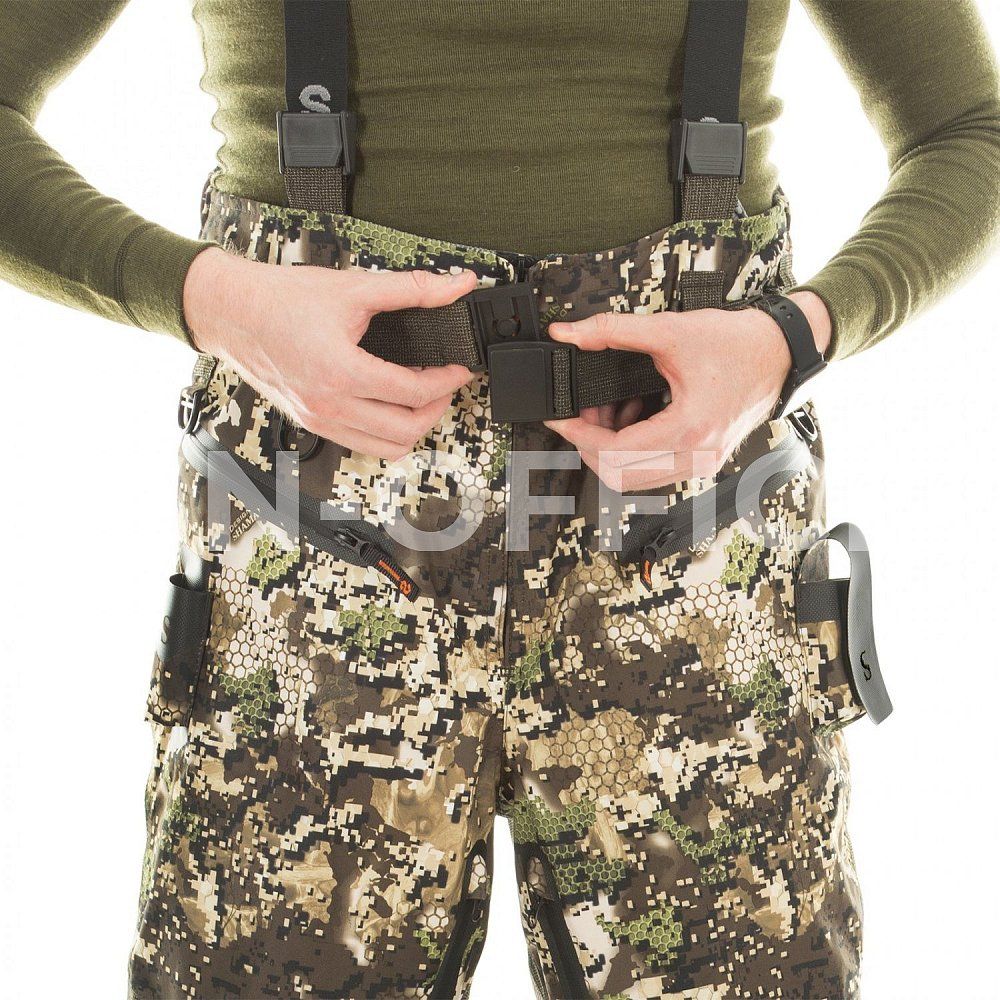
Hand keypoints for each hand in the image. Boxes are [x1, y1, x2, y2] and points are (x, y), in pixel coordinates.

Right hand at [183, 247, 477, 459]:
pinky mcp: (312, 424)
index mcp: (341, 373)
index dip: (448, 380)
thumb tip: (457, 285)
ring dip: (414, 427)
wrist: (232, 312)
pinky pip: (362, 445)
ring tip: (424, 398)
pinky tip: (392, 405)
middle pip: (406, 430)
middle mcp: (330, 406)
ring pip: (386, 448)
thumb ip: (412, 289)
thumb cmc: (281, 299)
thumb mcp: (354, 287)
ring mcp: (319, 420)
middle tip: (446, 384)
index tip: (460, 367)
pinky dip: (386, 433)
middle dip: (437, 408)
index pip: (414, 392)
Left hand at [544, 291, 831, 490]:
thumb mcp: (670, 331)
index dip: (579, 436)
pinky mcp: (703, 460)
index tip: (560, 419)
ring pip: (635, 477)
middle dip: (591, 446)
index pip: (615, 452)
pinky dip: (633, 450)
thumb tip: (570, 334)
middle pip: (619, 475)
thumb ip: (613, 331)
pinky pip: (654, 469)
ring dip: (612, 449)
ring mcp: (701, 464)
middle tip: (581, 415)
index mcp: (689, 430)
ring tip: (608, 411)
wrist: (779, 352)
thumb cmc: (738, 344)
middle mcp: (696, 456)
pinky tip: (633, 417)